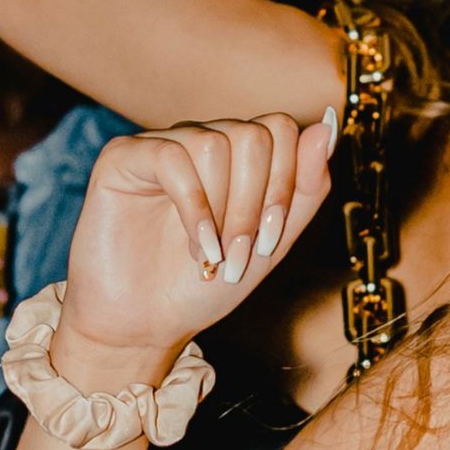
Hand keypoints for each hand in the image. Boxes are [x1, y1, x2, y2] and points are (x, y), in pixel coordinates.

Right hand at [55, 112, 333, 363]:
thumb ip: (305, 186)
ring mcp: (162, 145)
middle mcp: (202, 139)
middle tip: (240, 254)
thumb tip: (326, 125)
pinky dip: (194, 207)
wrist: (147, 325)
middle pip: (253, 135)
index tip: (270, 241)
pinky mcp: (123, 157)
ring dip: (224, 210)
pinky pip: (172, 158)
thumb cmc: (207, 285)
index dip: (285, 183)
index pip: (281, 128)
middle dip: (256, 203)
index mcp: (238, 154)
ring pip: (215, 144)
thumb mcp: (274, 240)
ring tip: (213, 256)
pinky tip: (197, 245)